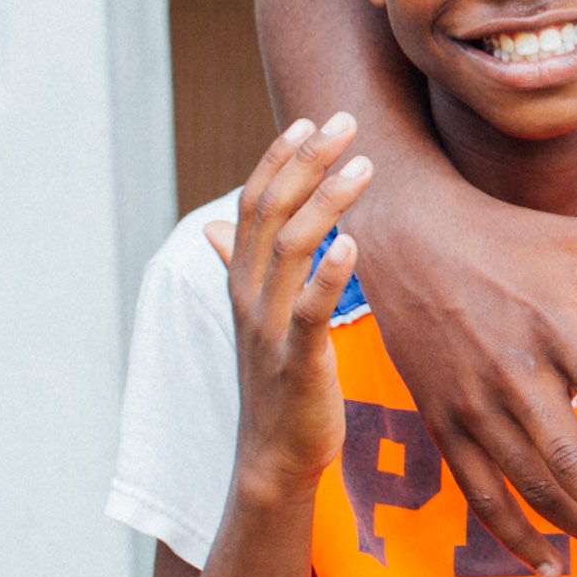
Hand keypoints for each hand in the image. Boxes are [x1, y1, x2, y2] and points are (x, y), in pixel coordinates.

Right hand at [206, 117, 369, 503]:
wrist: (272, 458)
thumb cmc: (276, 381)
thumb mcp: (257, 317)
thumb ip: (240, 266)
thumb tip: (212, 227)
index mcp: (242, 281)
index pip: (251, 204)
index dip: (276, 160)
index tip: (307, 119)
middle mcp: (249, 297)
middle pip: (270, 213)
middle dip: (305, 162)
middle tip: (344, 120)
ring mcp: (269, 329)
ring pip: (290, 249)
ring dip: (327, 202)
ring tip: (364, 166)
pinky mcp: (296, 362)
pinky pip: (309, 312)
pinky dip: (329, 275)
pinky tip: (354, 243)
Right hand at [361, 189, 576, 575]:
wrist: (411, 243)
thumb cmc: (508, 238)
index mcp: (552, 323)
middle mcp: (512, 371)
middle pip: (564, 453)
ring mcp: (474, 405)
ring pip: (527, 483)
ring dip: (575, 529)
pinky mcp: (444, 425)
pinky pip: (479, 493)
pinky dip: (513, 534)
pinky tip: (550, 564)